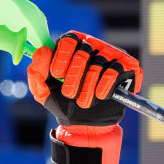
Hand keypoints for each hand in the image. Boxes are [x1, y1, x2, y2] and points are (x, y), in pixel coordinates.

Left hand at [28, 31, 142, 163]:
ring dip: (88, 87)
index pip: (68, 40)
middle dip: (74, 76)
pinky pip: (116, 70)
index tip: (57, 75)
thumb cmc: (63, 103)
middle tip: (69, 94)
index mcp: (71, 48)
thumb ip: (37, 73)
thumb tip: (42, 51)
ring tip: (83, 102)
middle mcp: (92, 46)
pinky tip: (100, 96)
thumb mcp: (44, 92)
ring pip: (99, 62)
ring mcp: (110, 55)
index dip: (62, 56)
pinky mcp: (126, 66)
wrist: (85, 124)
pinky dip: (105, 86)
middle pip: (84, 50)